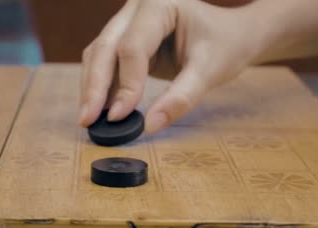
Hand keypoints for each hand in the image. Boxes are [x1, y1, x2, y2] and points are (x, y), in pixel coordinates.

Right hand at [79, 0, 264, 133]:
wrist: (230, 35)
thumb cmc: (224, 45)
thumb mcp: (210, 71)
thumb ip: (181, 97)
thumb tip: (151, 125)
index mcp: (159, 3)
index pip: (132, 47)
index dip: (125, 84)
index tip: (120, 117)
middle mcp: (136, 8)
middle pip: (105, 47)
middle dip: (94, 87)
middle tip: (87, 120)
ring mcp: (126, 22)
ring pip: (97, 54)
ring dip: (91, 88)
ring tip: (89, 119)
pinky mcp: (123, 40)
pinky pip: (103, 62)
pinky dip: (100, 87)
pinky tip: (100, 110)